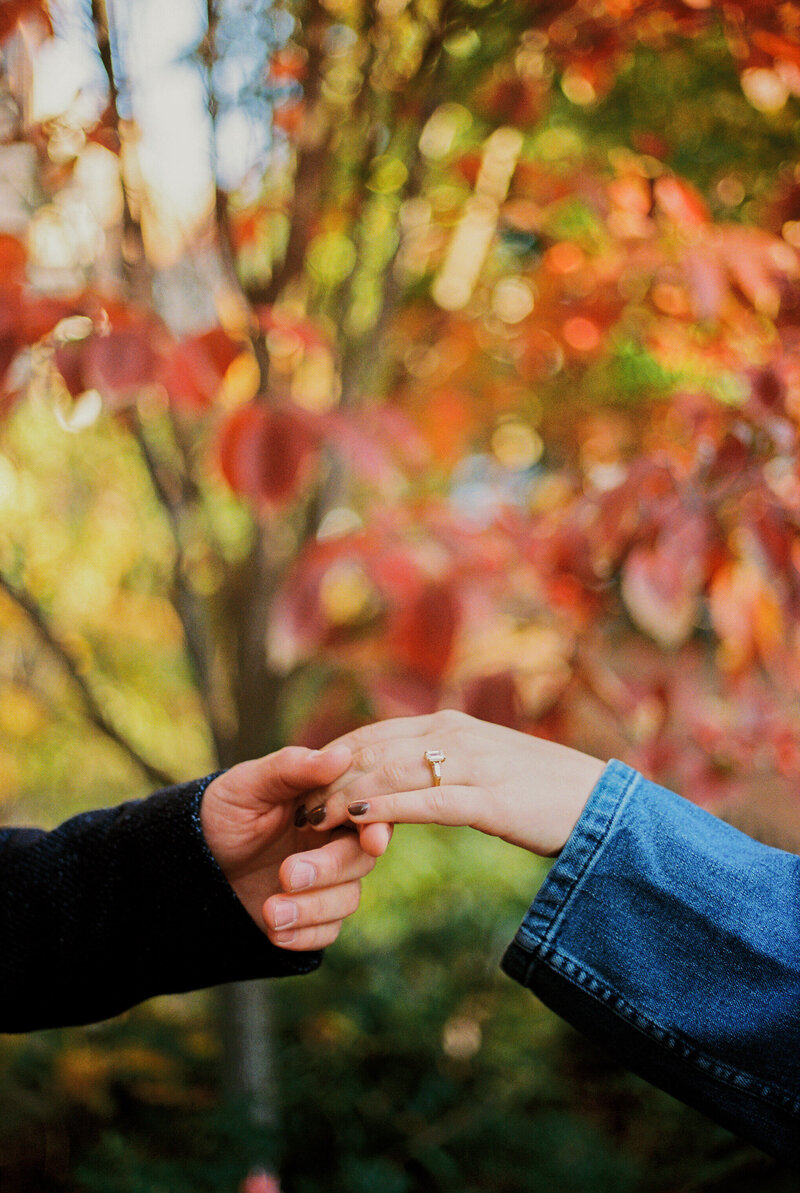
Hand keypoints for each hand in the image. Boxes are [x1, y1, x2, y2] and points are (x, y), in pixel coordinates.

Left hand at [201, 745, 385, 950]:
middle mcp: (334, 841)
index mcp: (329, 804)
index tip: (370, 838)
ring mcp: (324, 881)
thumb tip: (341, 755)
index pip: (369, 812)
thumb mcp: (249, 783)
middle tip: (287, 874)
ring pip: (346, 899)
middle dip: (328, 870)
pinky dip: (304, 935)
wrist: (190, 860)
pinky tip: (274, 932)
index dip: (376, 826)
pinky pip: (326, 931)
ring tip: (270, 911)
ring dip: (311, 908)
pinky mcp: (310, 914)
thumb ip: (291, 768)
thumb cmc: (223, 811)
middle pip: (360, 859)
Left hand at [297, 711, 605, 856]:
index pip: (376, 734)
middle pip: (374, 750)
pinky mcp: (488, 797)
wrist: (603, 805)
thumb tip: (413, 776)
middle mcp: (455, 735)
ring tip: (311, 817)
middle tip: (294, 803)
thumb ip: (449, 764)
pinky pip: (428, 800)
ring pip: (393, 772)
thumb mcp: (489, 767)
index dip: (335, 754)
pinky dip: (389, 806)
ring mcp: (472, 763)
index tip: (303, 777)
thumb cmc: (544, 792)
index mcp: (451, 726)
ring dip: (347, 794)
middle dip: (330, 777)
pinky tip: (360, 818)